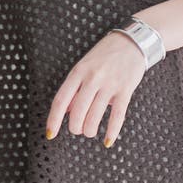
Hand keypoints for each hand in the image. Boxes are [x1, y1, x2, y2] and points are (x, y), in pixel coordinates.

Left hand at [45, 29, 146, 147]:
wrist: (132, 41)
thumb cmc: (105, 54)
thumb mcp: (84, 66)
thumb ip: (75, 87)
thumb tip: (65, 111)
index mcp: (78, 71)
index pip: (61, 100)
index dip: (54, 119)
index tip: (51, 133)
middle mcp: (92, 78)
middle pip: (77, 111)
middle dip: (75, 127)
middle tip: (78, 130)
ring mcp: (109, 83)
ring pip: (95, 116)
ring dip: (90, 130)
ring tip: (90, 131)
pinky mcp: (125, 89)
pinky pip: (117, 115)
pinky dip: (112, 131)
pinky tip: (107, 141)